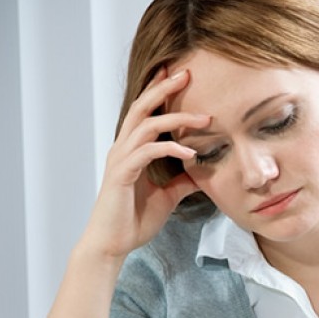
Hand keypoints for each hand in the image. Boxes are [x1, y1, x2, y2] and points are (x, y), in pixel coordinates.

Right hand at [81, 67, 209, 259]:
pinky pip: (147, 152)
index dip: (159, 91)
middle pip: (141, 107)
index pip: (145, 112)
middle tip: (186, 73)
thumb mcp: (168, 196)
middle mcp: (123, 148)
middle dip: (163, 88)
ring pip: (146, 125)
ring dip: (176, 118)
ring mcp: (120, 160)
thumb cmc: (134, 219)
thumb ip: (183, 181)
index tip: (178, 74)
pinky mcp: (122, 174)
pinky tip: (191, 151)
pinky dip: (170, 147)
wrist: (113, 244)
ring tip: (205, 117)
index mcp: (131, 150)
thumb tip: (204, 172)